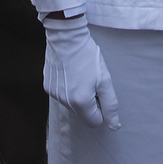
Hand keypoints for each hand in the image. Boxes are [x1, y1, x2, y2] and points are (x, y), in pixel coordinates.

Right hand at [43, 15, 119, 129]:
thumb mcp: (104, 79)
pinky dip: (67, 87)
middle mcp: (64, 101)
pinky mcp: (47, 85)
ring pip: (71, 104)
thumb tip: (114, 126)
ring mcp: (54, 94)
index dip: (101, 109)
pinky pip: (61, 95)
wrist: (66, 37)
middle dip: (89, 101)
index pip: (95, 122)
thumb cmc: (88, 56)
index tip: (100, 91)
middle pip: (82, 113)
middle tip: (91, 80)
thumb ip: (110, 105)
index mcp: (80, 101)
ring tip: (80, 74)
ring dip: (78, 94)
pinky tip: (70, 72)